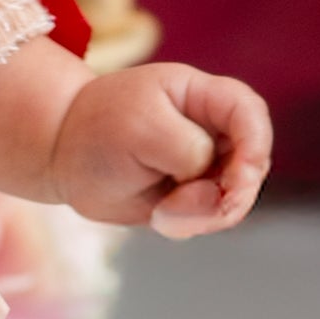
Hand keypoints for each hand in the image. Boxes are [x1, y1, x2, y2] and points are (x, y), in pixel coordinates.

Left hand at [46, 60, 270, 239]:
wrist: (65, 155)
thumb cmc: (98, 128)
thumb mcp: (140, 126)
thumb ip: (186, 150)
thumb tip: (213, 184)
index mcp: (201, 94)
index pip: (249, 113)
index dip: (255, 146)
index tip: (235, 181)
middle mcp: (212, 128)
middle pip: (251, 163)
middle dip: (227, 195)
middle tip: (178, 208)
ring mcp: (207, 163)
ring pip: (234, 197)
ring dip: (203, 214)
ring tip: (160, 213)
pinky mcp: (195, 194)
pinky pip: (212, 217)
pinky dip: (190, 224)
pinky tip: (158, 216)